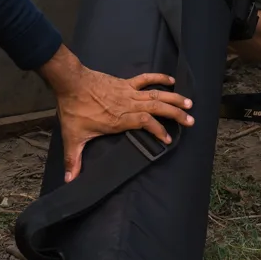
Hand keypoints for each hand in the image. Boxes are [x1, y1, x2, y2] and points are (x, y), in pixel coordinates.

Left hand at [39, 47, 192, 180]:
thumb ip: (73, 159)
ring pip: (156, 94)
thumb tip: (70, 181)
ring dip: (174, 98)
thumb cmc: (73, 109)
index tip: (168, 139)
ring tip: (189, 102)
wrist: (70, 81)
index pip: (146, 123)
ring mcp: (128, 92)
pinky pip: (145, 79)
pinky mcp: (125, 83)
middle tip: (191, 120)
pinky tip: (171, 80)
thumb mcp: (73, 136)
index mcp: (120, 119)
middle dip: (176, 114)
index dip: (159, 130)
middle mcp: (128, 105)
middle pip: (157, 107)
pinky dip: (159, 78)